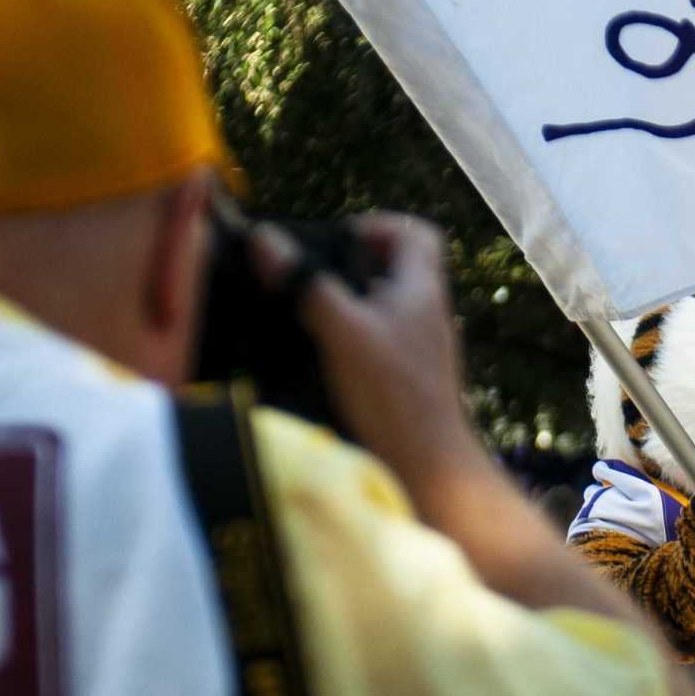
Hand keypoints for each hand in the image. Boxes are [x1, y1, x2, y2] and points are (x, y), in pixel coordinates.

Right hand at [255, 215, 477, 487]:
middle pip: (395, 270)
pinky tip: (317, 359)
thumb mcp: (344, 331)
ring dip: (345, 306)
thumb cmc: (393, 395)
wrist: (428, 469)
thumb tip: (266, 239)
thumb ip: (307, 284)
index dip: (379, 226)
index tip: (337, 242)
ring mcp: (419, 351)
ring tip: (303, 317)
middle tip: (308, 280)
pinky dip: (349, 341)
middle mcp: (426, 315)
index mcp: (422, 290)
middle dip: (349, 267)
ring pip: (382, 309)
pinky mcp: (406, 382)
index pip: (417, 234)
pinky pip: (377, 344)